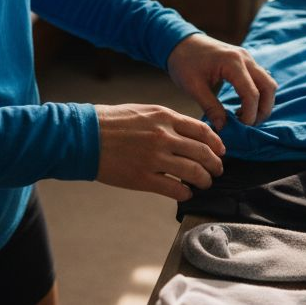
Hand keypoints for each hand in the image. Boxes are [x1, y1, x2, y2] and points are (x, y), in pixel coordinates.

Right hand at [95, 104, 226, 200]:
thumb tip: (189, 134)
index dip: (216, 144)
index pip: (202, 131)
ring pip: (194, 172)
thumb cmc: (112, 122)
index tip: (220, 151)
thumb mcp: (144, 111)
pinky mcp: (143, 178)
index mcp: (165, 117)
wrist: (85, 136)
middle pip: (203, 153)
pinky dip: (185, 193)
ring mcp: (154, 158)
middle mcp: (164, 137)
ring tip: (204, 183)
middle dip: (215, 165)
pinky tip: (186, 193)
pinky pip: (175, 188)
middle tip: (217, 171)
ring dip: (204, 180)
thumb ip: (167, 121)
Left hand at [166, 33, 276, 130]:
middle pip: (268, 87)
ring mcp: (247, 58)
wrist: (179, 42)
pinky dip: (259, 94)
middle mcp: (245, 58)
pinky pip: (261, 79)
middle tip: (248, 125)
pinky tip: (243, 106)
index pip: (252, 93)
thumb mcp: (193, 87)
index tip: (240, 128)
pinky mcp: (246, 60)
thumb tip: (223, 127)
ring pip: (268, 83)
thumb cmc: (184, 63)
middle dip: (263, 110)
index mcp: (232, 62)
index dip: (249, 115)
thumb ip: (211, 108)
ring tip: (245, 117)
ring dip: (263, 102)